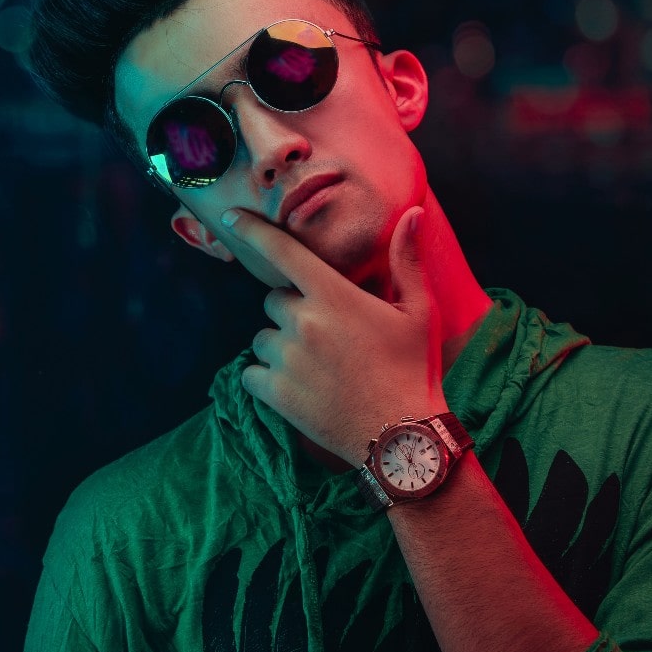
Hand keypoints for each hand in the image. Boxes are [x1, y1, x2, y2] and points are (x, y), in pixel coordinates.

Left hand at [218, 205, 446, 465]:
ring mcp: (286, 359)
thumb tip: (414, 213)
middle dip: (292, 311)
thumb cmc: (414, 369)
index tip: (232, 217)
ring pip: (261, 338)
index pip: (282, 251)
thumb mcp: (419, 311)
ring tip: (316, 366)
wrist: (402, 437)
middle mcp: (303, 322)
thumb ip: (406, 260)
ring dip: (279, 346)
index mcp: (333, 295)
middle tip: (327, 336)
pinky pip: (250, 374)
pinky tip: (297, 387)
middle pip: (273, 300)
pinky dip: (265, 378)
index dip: (253, 231)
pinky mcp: (275, 393)